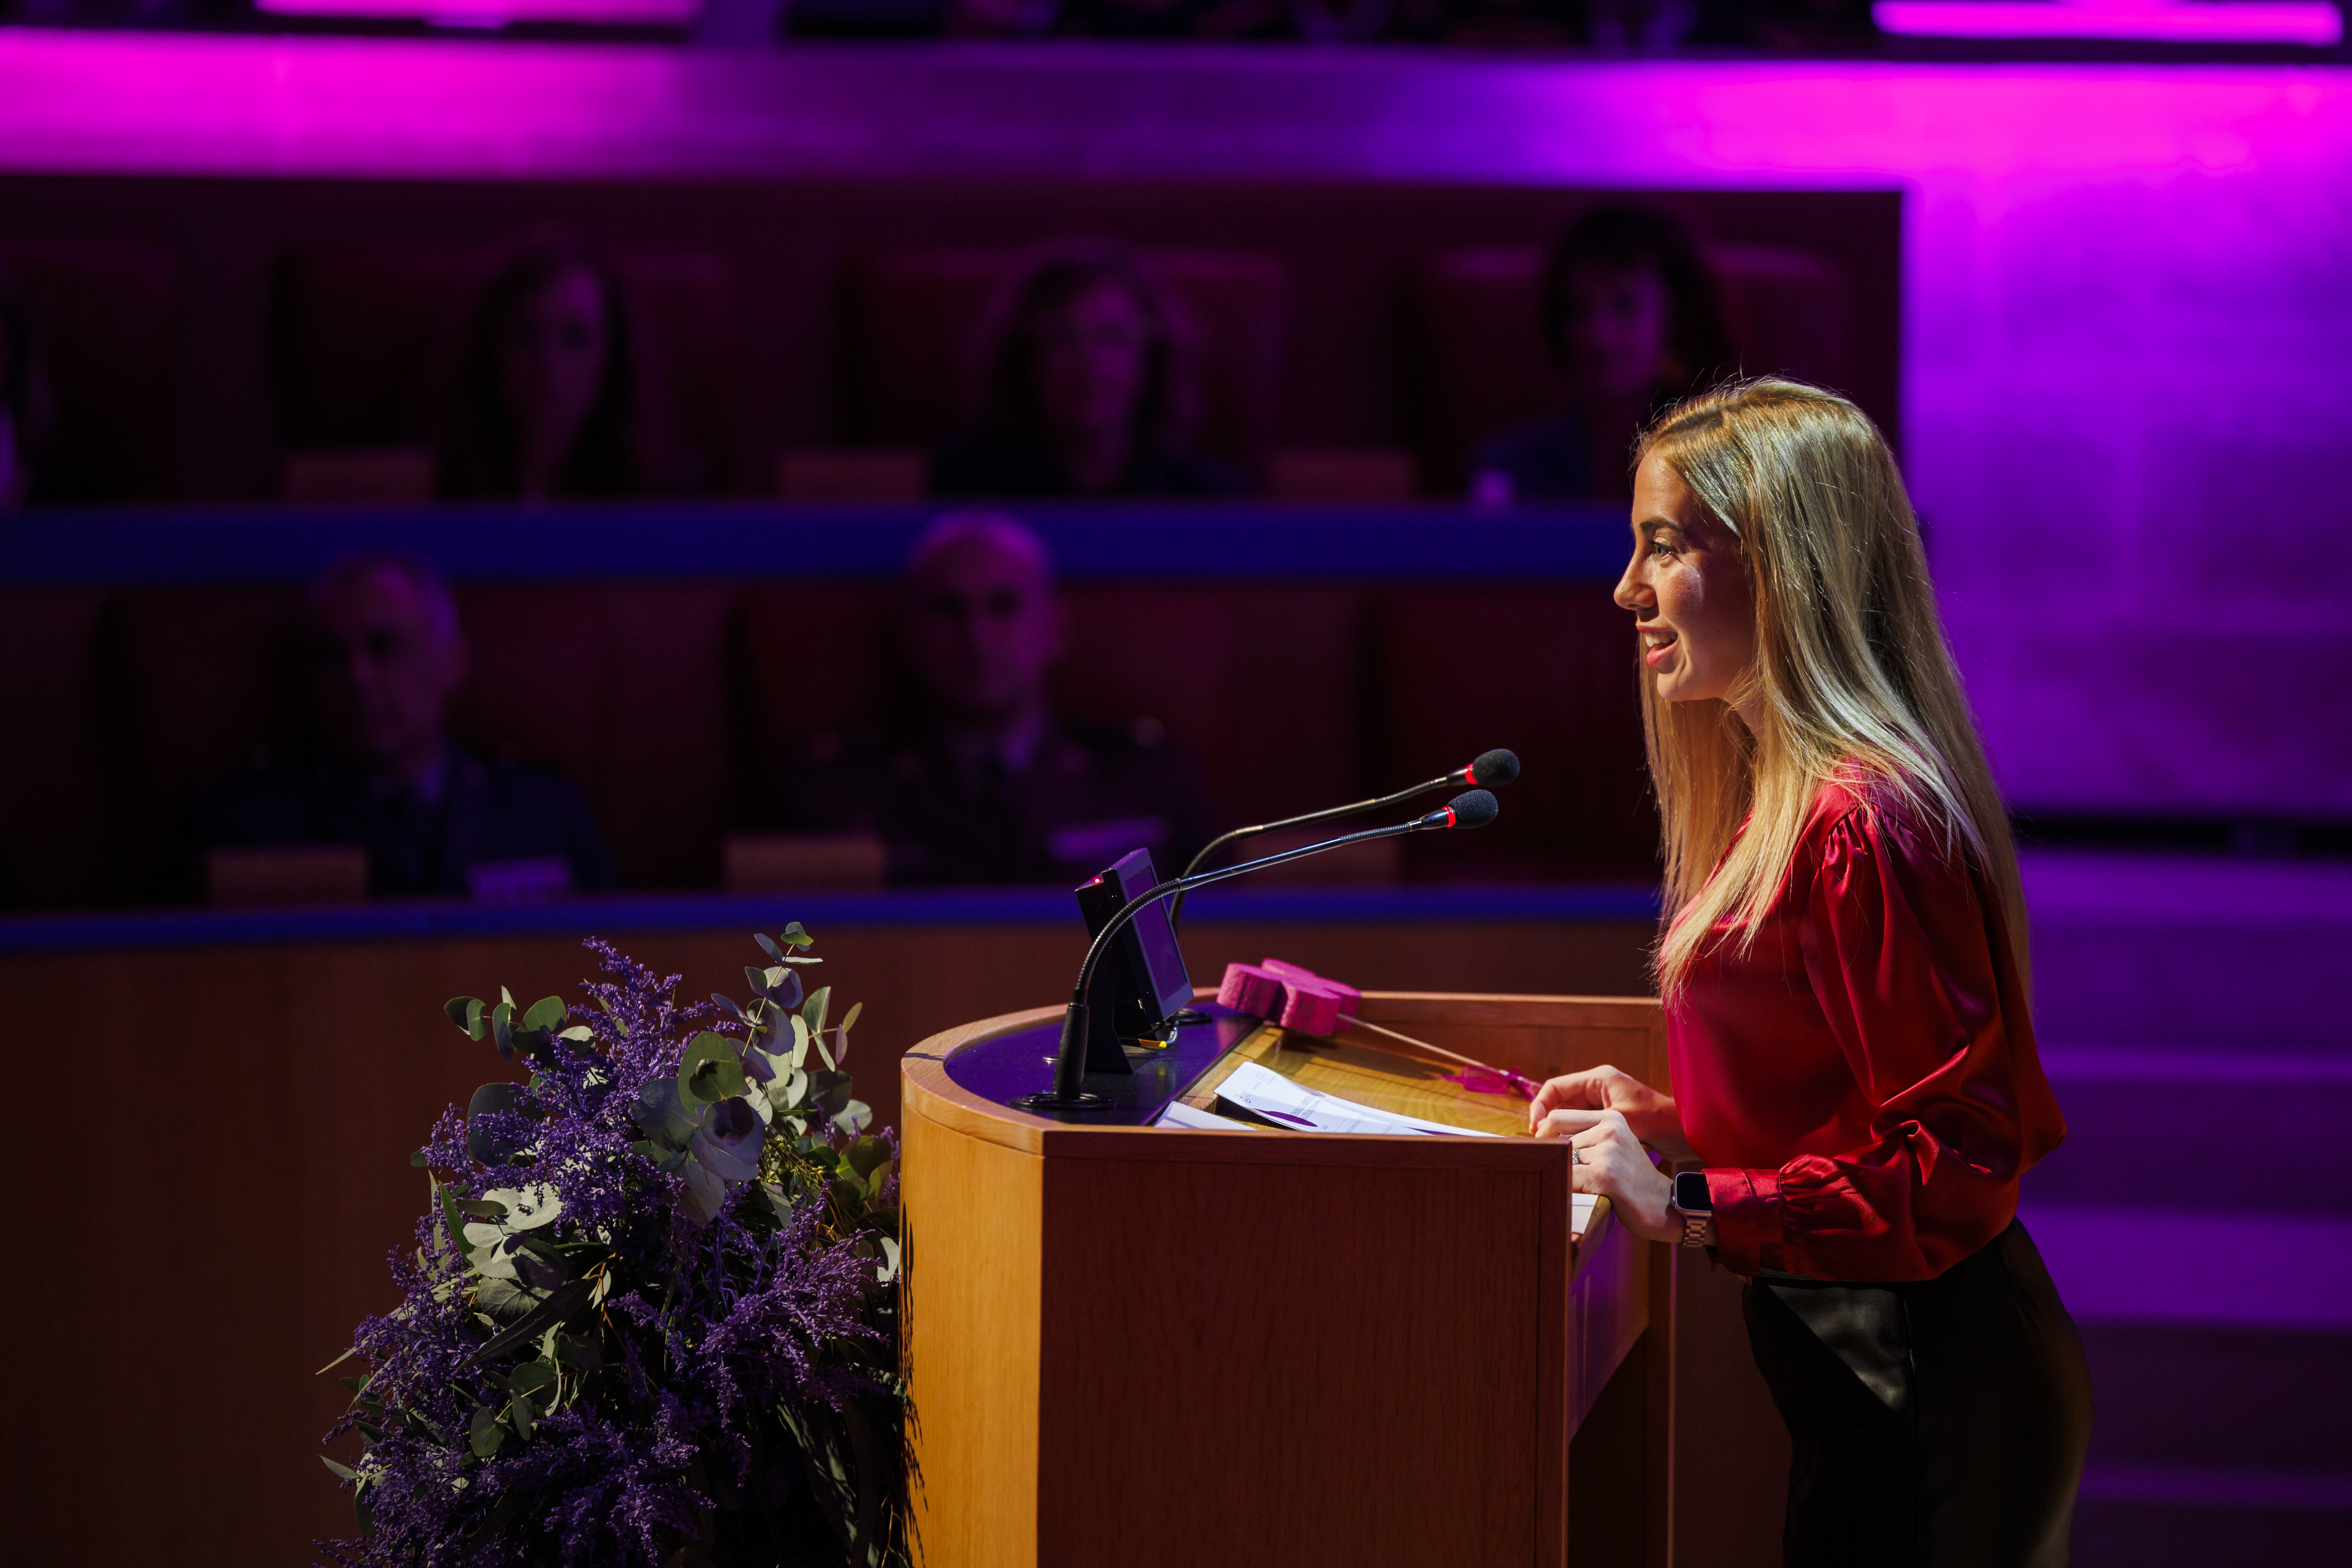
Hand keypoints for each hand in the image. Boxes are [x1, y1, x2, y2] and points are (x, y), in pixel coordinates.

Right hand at [1527, 1064, 1693, 1162]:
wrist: (1686, 1133)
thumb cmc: (1657, 1121)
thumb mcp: (1618, 1120)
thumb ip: (1584, 1123)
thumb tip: (1551, 1130)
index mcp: (1599, 1078)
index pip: (1555, 1087)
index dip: (1540, 1106)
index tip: (1535, 1129)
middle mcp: (1598, 1087)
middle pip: (1561, 1101)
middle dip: (1548, 1121)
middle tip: (1540, 1143)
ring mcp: (1604, 1103)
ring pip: (1570, 1115)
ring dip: (1560, 1131)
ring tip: (1551, 1150)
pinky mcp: (1609, 1118)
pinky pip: (1583, 1125)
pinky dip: (1574, 1137)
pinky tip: (1569, 1152)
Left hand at [1532, 1106, 1676, 1242]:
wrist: (1663, 1205)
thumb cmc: (1630, 1178)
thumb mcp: (1612, 1146)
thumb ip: (1584, 1136)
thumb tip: (1538, 1134)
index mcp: (1611, 1118)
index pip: (1557, 1118)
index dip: (1543, 1136)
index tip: (1545, 1153)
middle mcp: (1611, 1130)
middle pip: (1556, 1141)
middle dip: (1555, 1160)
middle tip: (1568, 1176)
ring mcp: (1609, 1152)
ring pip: (1560, 1161)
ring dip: (1565, 1177)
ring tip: (1587, 1188)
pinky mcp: (1606, 1175)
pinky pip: (1567, 1179)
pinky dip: (1568, 1190)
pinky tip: (1585, 1196)